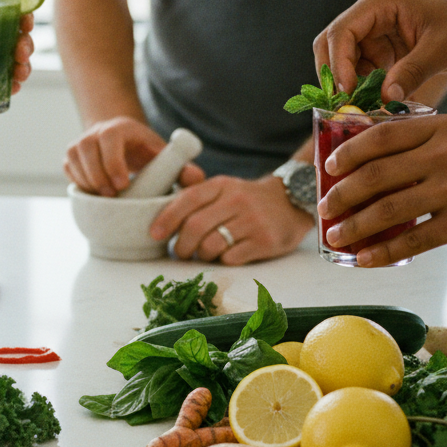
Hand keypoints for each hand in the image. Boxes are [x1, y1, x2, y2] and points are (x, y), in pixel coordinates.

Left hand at [0, 11, 34, 93]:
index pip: (1, 7)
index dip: (19, 11)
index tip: (24, 18)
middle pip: (12, 36)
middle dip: (24, 43)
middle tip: (21, 51)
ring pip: (8, 61)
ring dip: (21, 67)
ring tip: (20, 73)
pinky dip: (7, 86)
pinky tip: (13, 89)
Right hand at [64, 116, 204, 196]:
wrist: (125, 144)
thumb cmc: (147, 154)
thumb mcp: (165, 157)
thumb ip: (183, 168)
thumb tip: (197, 178)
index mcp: (122, 127)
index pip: (110, 137)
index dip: (113, 161)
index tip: (122, 184)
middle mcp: (98, 131)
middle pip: (86, 148)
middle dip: (97, 175)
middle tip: (112, 195)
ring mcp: (82, 142)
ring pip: (73, 158)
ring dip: (87, 180)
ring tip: (105, 196)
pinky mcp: (72, 155)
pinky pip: (68, 169)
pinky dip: (79, 183)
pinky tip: (95, 193)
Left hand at [150, 175, 313, 264]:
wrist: (292, 203)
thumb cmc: (247, 201)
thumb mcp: (224, 190)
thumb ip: (197, 200)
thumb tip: (162, 223)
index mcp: (221, 185)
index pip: (187, 199)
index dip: (167, 218)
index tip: (154, 234)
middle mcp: (237, 200)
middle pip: (195, 226)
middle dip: (181, 245)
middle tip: (180, 253)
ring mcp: (252, 221)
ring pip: (211, 245)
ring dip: (201, 255)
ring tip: (204, 255)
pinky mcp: (265, 241)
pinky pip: (231, 258)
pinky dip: (222, 261)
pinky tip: (226, 256)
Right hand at [312, 0, 446, 101]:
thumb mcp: (443, 49)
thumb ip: (412, 72)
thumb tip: (385, 98)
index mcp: (381, 1)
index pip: (342, 31)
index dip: (338, 63)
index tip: (348, 93)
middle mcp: (370, 12)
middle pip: (331, 44)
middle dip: (335, 75)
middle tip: (345, 104)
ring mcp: (372, 29)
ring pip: (341, 59)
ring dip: (349, 83)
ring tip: (366, 104)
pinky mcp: (378, 46)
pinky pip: (358, 68)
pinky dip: (362, 86)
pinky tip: (377, 98)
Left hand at [318, 114, 446, 266]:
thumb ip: (420, 143)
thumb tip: (368, 162)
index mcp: (440, 128)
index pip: (381, 136)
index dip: (348, 152)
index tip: (328, 168)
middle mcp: (444, 155)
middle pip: (376, 174)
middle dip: (341, 195)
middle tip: (323, 208)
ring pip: (388, 209)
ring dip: (354, 226)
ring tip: (335, 236)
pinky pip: (412, 240)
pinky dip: (383, 251)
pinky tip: (364, 258)